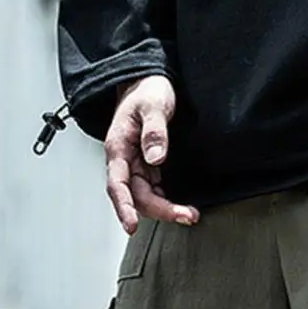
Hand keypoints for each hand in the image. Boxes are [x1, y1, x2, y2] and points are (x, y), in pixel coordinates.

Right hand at [105, 75, 199, 234]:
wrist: (148, 83)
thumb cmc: (146, 90)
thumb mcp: (153, 105)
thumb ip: (154, 131)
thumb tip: (156, 158)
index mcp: (118, 148)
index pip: (118, 185)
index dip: (124, 207)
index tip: (131, 225)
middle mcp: (125, 162)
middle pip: (137, 197)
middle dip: (161, 211)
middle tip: (187, 216)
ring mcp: (136, 167)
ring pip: (147, 198)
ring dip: (166, 210)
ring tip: (190, 215)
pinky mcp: (148, 168)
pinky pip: (155, 191)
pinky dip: (167, 202)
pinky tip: (182, 206)